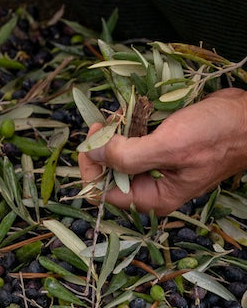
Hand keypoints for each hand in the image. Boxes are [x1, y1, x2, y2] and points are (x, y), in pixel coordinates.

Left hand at [78, 88, 246, 214]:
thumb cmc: (216, 135)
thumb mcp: (168, 147)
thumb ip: (127, 156)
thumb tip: (93, 153)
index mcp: (154, 197)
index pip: (102, 193)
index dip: (91, 167)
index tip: (94, 139)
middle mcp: (153, 185)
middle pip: (107, 171)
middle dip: (103, 145)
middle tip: (108, 121)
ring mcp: (157, 164)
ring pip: (119, 151)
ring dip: (116, 131)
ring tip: (123, 113)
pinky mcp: (162, 145)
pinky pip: (134, 137)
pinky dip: (130, 123)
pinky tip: (136, 110)